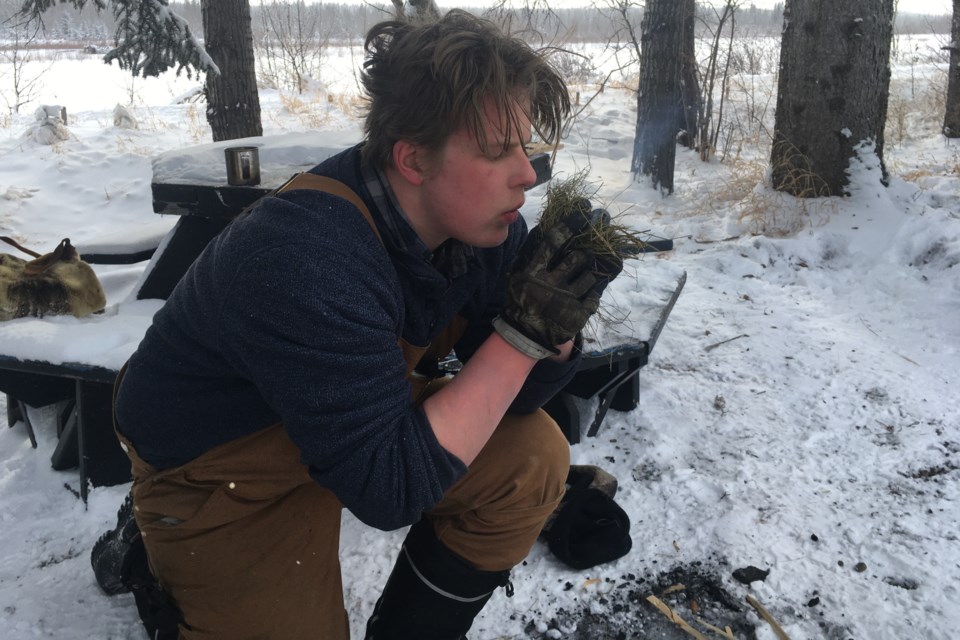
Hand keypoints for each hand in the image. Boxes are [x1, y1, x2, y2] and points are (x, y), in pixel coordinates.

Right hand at [494, 208, 622, 358]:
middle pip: (578, 257)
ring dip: (587, 274)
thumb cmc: (522, 298)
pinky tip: (583, 295)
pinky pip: (595, 295)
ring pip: (590, 275)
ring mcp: (565, 302)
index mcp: (531, 273)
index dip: (570, 223)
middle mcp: (548, 286)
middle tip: (581, 256)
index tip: (585, 210)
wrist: (525, 335)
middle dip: (583, 254)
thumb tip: (549, 221)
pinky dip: (591, 292)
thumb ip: (530, 251)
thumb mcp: (517, 274)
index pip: (553, 242)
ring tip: (578, 280)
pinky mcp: (578, 315)